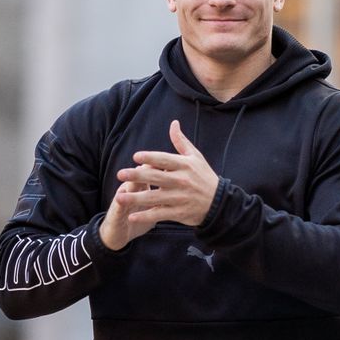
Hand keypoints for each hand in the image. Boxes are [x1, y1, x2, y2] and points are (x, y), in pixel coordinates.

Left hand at [108, 120, 218, 242]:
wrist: (219, 203)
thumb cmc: (204, 177)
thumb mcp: (196, 157)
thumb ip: (181, 142)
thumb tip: (173, 123)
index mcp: (185, 165)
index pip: (165, 159)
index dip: (150, 158)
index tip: (135, 156)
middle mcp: (182, 181)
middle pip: (156, 177)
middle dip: (137, 176)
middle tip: (120, 174)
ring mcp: (180, 198)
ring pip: (154, 197)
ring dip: (136, 198)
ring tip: (119, 197)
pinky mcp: (179, 212)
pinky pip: (160, 214)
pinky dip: (146, 216)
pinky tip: (131, 216)